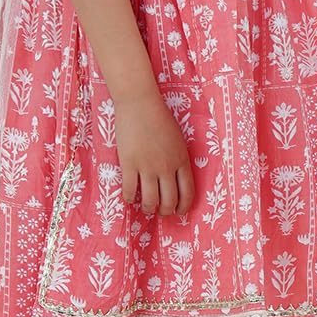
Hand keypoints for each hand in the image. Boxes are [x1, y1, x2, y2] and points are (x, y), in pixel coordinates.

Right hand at [114, 89, 194, 216]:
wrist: (140, 104)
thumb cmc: (159, 119)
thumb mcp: (178, 141)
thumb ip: (178, 160)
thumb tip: (176, 179)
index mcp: (182, 161)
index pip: (188, 193)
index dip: (183, 207)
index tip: (178, 212)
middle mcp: (167, 167)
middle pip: (169, 201)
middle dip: (165, 211)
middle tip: (160, 211)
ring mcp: (148, 167)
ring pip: (150, 201)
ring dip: (148, 208)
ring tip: (145, 208)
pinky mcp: (130, 164)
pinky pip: (130, 190)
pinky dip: (130, 198)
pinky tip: (129, 198)